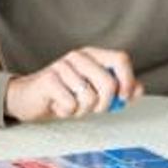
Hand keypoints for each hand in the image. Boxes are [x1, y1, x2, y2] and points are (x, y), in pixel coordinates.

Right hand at [4, 48, 143, 121]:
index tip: (125, 98)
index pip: (121, 59)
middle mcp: (79, 56)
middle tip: (94, 108)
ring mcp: (62, 66)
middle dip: (105, 104)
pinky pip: (71, 105)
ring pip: (90, 98)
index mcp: (93, 55)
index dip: (128, 80)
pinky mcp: (48, 79)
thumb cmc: (65, 93)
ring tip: (71, 104)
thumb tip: (139, 89)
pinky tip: (58, 105)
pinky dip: (67, 112)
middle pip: (108, 82)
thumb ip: (118, 88)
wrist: (29, 98)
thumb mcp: (94, 91)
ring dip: (82, 110)